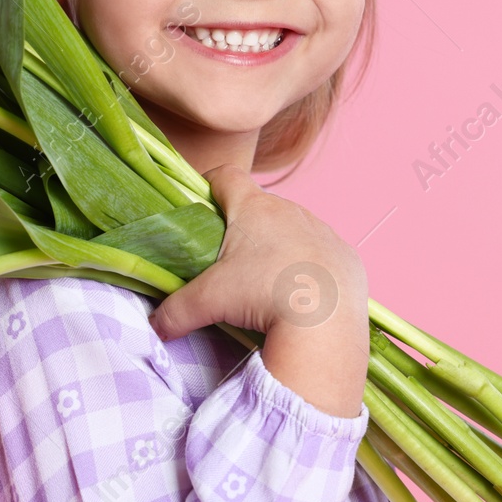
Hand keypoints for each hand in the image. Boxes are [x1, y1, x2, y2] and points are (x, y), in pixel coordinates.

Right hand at [147, 164, 369, 415]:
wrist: (328, 322)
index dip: (210, 183)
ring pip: (293, 228)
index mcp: (253, 208)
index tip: (202, 202)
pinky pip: (322, 252)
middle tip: (230, 258)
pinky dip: (310, 266)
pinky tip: (304, 293)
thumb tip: (156, 326)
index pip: (225, 176)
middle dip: (244, 225)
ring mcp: (322, 230)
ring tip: (269, 282)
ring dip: (279, 245)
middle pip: (260, 205)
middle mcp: (289, 210)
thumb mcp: (209, 302)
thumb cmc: (264, 297)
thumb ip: (176, 310)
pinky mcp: (345, 254)